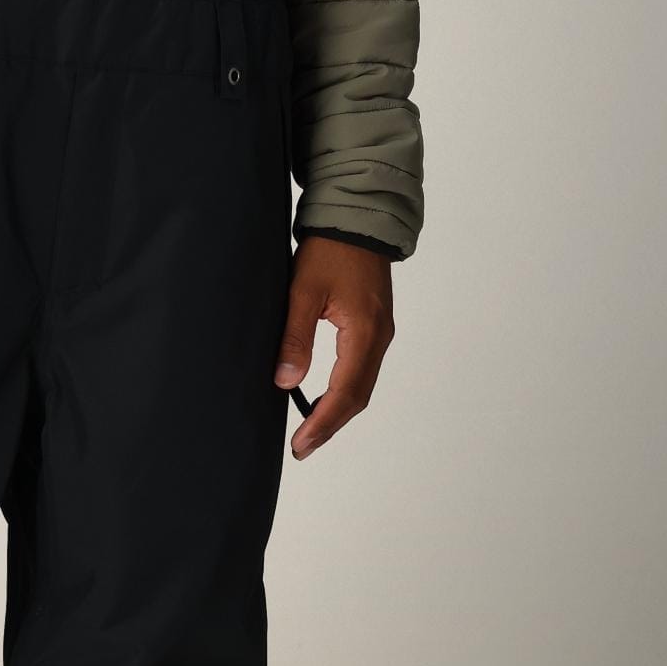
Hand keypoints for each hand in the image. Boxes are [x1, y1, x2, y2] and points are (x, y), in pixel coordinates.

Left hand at [274, 236, 394, 459]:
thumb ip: (295, 337)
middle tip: (303, 447)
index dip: (323, 422)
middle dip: (331, 424)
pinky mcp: (374, 325)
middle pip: (358, 396)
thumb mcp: (303, 291)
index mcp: (364, 331)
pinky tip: (325, 398)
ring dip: (338, 410)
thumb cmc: (330, 249)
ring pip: (363, 385)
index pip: (345, 391)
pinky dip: (345, 390)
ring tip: (311, 430)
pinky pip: (363, 369)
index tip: (302, 443)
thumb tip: (286, 381)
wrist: (357, 219)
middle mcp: (379, 336)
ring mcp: (380, 331)